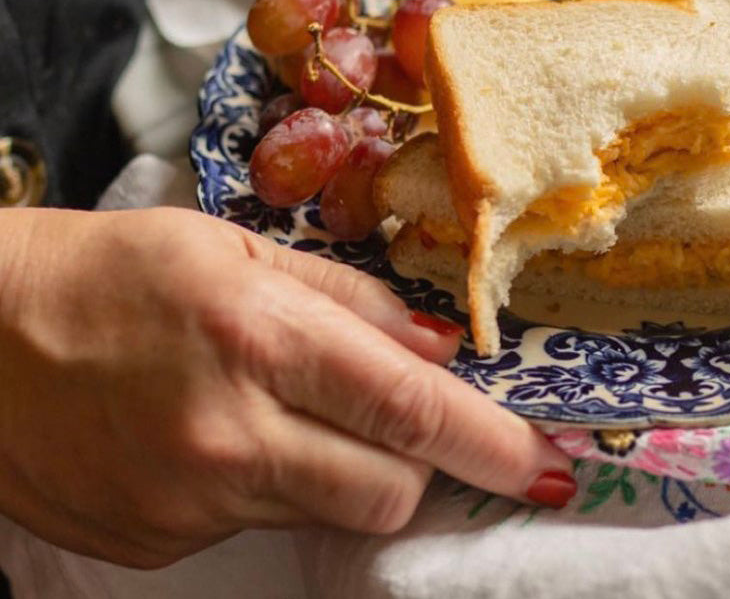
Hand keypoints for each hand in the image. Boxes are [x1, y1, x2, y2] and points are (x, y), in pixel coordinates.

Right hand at [0, 207, 574, 567]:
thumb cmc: (110, 273)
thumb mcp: (237, 252)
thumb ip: (349, 301)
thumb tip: (438, 347)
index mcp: (258, 341)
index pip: (411, 413)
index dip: (494, 447)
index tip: (549, 469)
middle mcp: (227, 436)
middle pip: (388, 491)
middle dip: (420, 462)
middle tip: (405, 421)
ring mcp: (187, 504)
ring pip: (327, 513)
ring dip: (342, 468)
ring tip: (286, 408)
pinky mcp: (155, 545)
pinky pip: (258, 526)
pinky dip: (272, 486)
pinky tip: (223, 435)